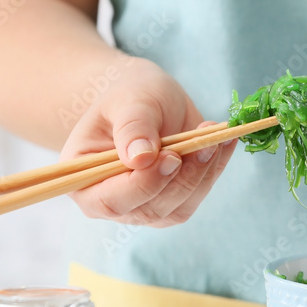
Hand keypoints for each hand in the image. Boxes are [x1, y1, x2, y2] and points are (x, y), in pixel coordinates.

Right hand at [60, 58, 236, 225]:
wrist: (145, 100)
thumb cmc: (127, 97)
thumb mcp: (128, 101)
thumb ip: (132, 126)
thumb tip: (140, 159)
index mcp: (83, 181)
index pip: (110, 201)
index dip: (143, 185)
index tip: (170, 157)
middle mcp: (112, 203)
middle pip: (151, 208)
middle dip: (182, 178)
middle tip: (205, 142)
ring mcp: (145, 208)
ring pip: (179, 207)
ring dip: (202, 174)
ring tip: (215, 137)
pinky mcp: (174, 204)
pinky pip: (199, 195)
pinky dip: (214, 170)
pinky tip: (223, 143)